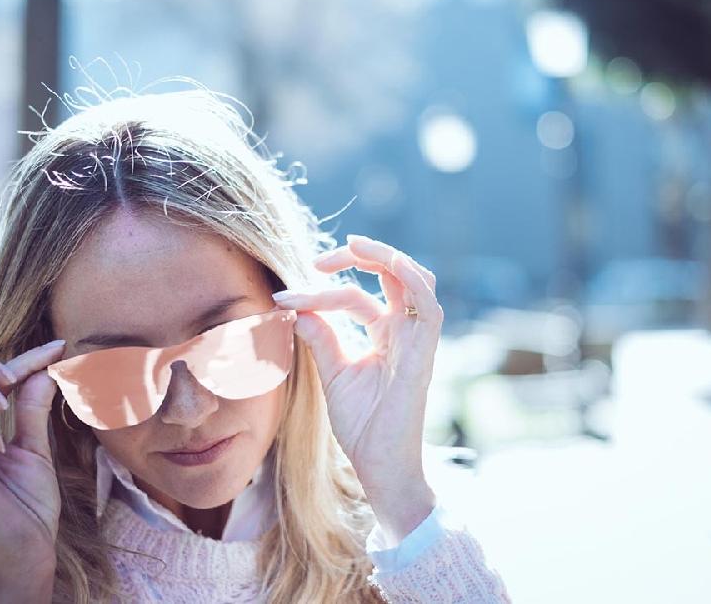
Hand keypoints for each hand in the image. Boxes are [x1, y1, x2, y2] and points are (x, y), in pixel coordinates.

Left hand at [272, 234, 442, 540]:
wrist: (378, 464)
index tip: (283, 298)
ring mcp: (417, 340)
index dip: (319, 292)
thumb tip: (297, 308)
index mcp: (386, 335)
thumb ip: (321, 338)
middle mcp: (405, 332)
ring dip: (386, 256)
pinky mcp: (423, 352)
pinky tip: (385, 262)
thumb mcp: (333, 373)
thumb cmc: (362, 425)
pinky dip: (410, 277)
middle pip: (393, 275)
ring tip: (352, 246)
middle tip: (321, 260)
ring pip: (416, 279)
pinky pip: (427, 304)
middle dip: (360, 257)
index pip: (357, 296)